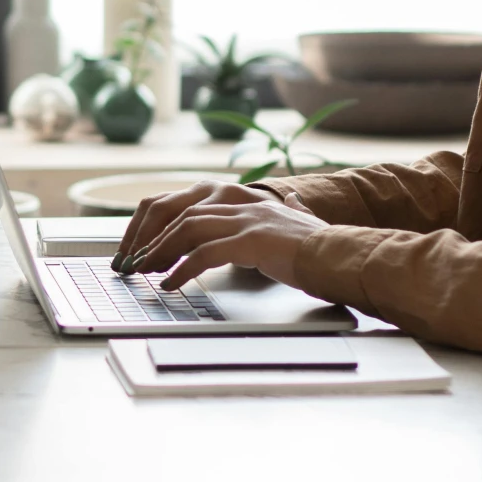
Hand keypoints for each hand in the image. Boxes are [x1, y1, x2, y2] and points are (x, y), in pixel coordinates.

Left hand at [111, 180, 326, 289]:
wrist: (344, 256)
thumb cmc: (323, 247)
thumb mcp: (303, 220)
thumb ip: (294, 207)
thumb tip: (293, 197)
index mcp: (250, 201)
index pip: (193, 206)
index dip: (165, 226)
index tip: (148, 247)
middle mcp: (244, 204)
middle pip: (183, 215)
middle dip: (155, 239)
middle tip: (137, 263)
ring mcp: (247, 221)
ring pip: (189, 230)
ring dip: (162, 252)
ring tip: (147, 273)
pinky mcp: (251, 241)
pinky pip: (206, 254)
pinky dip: (183, 270)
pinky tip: (172, 284)